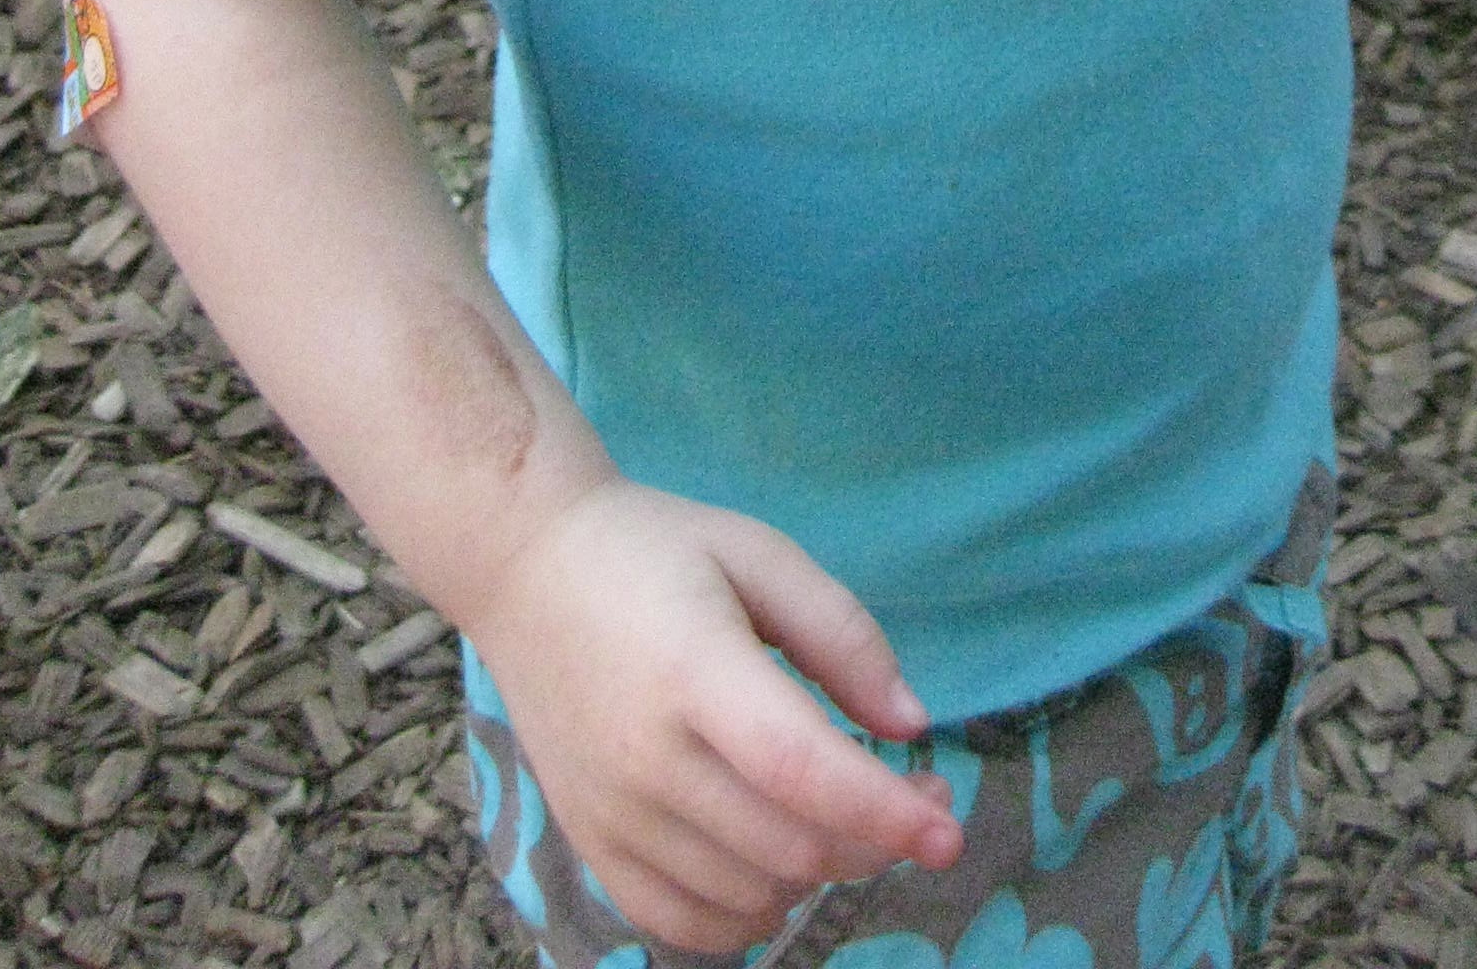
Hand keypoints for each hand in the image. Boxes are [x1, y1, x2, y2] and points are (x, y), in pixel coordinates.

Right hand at [473, 479, 964, 953]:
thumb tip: (911, 727)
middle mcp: (646, 759)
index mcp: (693, 671)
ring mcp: (611, 814)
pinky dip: (751, 914)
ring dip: (820, 871)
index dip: (885, 812)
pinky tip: (778, 865)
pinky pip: (686, 925)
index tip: (950, 831)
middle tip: (912, 792)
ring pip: (752, 893)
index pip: (800, 769)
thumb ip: (842, 637)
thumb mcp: (759, 555)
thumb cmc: (655, 550)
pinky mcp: (590, 846)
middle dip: (876, 837)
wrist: (526, 570)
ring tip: (837, 808)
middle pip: (790, 845)